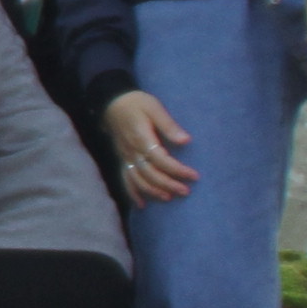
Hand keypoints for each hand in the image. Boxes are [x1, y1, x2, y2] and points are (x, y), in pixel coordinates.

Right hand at [106, 89, 197, 204]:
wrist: (112, 102)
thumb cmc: (137, 103)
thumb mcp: (155, 108)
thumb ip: (169, 125)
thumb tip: (186, 140)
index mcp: (141, 138)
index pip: (161, 159)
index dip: (177, 170)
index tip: (194, 176)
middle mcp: (132, 151)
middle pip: (150, 174)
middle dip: (168, 184)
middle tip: (186, 191)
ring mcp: (125, 157)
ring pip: (138, 180)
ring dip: (153, 191)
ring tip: (169, 197)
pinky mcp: (122, 159)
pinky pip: (125, 179)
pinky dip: (132, 193)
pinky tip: (141, 205)